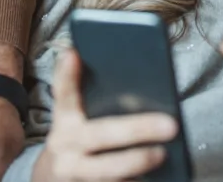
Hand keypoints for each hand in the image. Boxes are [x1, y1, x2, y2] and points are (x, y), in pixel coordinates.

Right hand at [33, 49, 178, 181]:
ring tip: (163, 154)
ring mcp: (73, 171)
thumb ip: (93, 102)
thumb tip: (141, 85)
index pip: (64, 94)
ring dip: (137, 161)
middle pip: (101, 134)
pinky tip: (153, 177)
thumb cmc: (77, 141)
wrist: (52, 179)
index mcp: (64, 119)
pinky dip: (134, 181)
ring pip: (107, 169)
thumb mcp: (77, 119)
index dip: (65, 75)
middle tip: (170, 125)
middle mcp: (65, 144)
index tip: (73, 54)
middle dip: (137, 129)